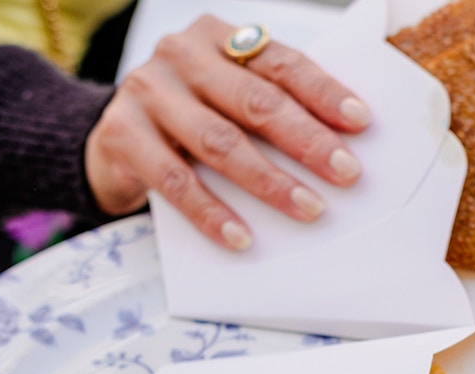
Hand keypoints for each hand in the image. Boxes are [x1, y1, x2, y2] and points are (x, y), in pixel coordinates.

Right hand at [85, 15, 370, 249]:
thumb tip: (339, 148)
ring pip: (219, 141)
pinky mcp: (122, 134)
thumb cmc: (191, 118)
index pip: (281, 62)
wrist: (112, 141)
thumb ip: (269, 106)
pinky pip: (175, 180)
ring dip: (268, 181)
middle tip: (346, 173)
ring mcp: (147, 91)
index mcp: (219, 37)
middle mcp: (181, 54)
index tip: (361, 122)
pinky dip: (211, 212)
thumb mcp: (227, 99)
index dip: (323, 92)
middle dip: (306, 140)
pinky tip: (241, 236)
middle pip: (254, 101)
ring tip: (308, 208)